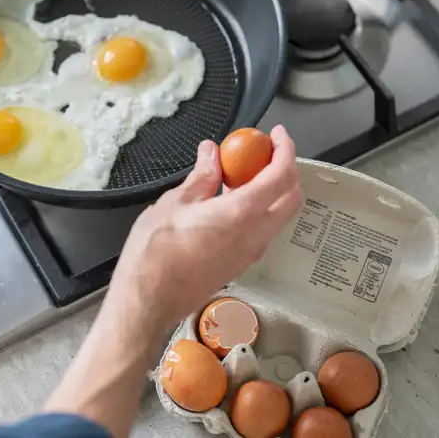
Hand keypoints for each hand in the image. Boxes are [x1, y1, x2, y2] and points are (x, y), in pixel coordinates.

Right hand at [107, 125, 301, 331]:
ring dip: (271, 191)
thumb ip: (201, 177)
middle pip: (291, 198)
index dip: (284, 150)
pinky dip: (258, 209)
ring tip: (242, 174)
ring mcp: (250, 254)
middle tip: (265, 153)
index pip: (281, 177)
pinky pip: (261, 231)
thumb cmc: (153, 255)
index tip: (275, 135)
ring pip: (279, 216)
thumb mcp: (173, 204)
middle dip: (285, 170)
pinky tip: (229, 200)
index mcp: (240, 214)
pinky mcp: (240, 264)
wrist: (147, 302)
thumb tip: (212, 154)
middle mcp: (254, 236)